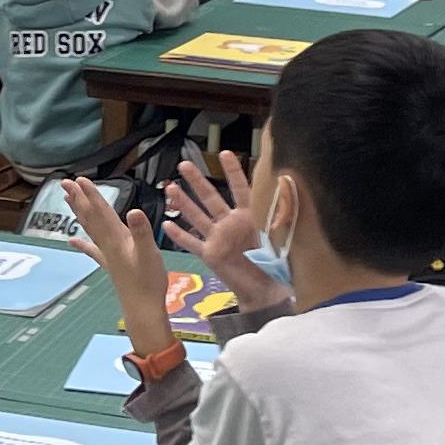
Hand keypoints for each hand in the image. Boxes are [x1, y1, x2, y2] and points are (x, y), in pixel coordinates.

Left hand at [58, 176, 189, 341]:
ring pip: (89, 228)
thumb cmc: (149, 282)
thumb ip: (141, 232)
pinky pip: (92, 250)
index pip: (101, 211)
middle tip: (64, 182)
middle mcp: (108, 244)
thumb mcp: (150, 254)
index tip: (80, 179)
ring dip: (79, 212)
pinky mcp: (110, 265)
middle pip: (90, 217)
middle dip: (78, 198)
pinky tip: (72, 240)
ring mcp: (107, 255)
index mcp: (117, 239)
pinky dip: (82, 243)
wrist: (143, 309)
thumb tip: (134, 210)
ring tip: (67, 199)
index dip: (91, 194)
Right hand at [158, 147, 288, 314]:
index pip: (240, 189)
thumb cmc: (276, 264)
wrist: (266, 291)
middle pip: (211, 197)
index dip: (233, 171)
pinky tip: (165, 225)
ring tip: (170, 187)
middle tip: (184, 164)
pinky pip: (191, 243)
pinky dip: (179, 235)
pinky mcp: (210, 254)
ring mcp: (218, 238)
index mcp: (249, 216)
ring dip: (183, 202)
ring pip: (197, 216)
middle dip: (197, 180)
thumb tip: (279, 199)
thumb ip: (275, 219)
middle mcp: (230, 223)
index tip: (224, 154)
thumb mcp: (278, 237)